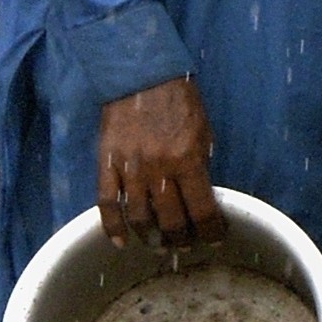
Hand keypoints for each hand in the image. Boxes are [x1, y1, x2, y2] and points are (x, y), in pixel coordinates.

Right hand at [98, 75, 221, 246]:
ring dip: (151, 236)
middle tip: (184, 244)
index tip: (214, 239)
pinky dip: (112, 226)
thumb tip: (199, 195)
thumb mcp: (203, 132)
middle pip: (171, 220)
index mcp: (188, 161)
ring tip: (158, 244)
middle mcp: (159, 170)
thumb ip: (200, 165)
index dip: (211, 231)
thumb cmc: (178, 103)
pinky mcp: (108, 164)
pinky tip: (120, 242)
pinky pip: (107, 202)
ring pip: (139, 216)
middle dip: (181, 238)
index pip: (203, 210)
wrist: (141, 77)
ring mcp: (130, 169)